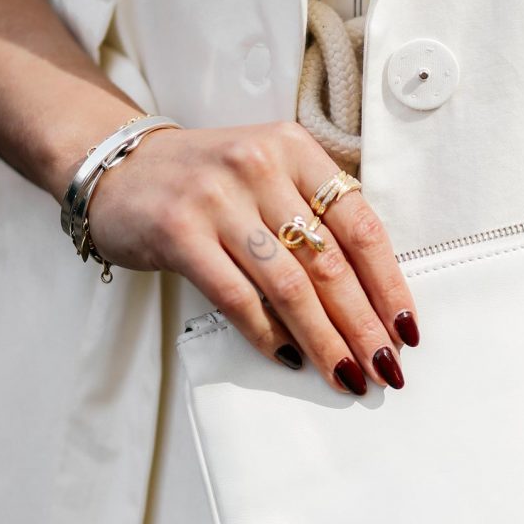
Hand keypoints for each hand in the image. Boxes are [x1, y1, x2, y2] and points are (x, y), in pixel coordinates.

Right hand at [86, 120, 416, 390]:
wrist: (117, 166)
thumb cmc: (207, 182)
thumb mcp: (268, 175)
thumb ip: (314, 217)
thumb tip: (371, 299)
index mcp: (294, 149)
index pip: (360, 225)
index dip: (389, 284)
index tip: (406, 329)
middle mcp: (259, 166)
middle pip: (330, 262)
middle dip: (363, 325)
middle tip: (385, 367)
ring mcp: (216, 198)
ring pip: (289, 286)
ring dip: (324, 340)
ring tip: (345, 375)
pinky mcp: (178, 232)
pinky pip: (236, 298)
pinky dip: (267, 334)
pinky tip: (289, 359)